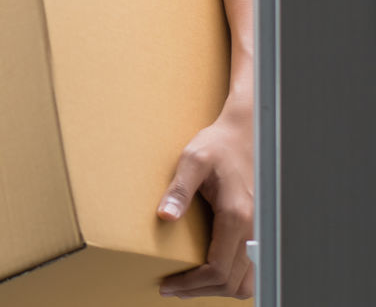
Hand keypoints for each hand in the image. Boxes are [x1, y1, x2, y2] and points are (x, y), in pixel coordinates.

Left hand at [157, 109, 254, 298]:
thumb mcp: (192, 159)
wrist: (246, 135)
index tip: (167, 284)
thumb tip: (165, 216)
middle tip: (173, 288)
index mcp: (237, 216)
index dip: (191, 284)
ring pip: (247, 282)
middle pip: (232, 283)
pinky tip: (209, 271)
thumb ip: (179, 189)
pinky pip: (251, 268)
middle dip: (200, 290)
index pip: (217, 269)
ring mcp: (260, 231)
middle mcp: (254, 229)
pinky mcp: (259, 229)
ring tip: (190, 283)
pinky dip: (232, 278)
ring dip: (219, 288)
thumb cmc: (218, 145)